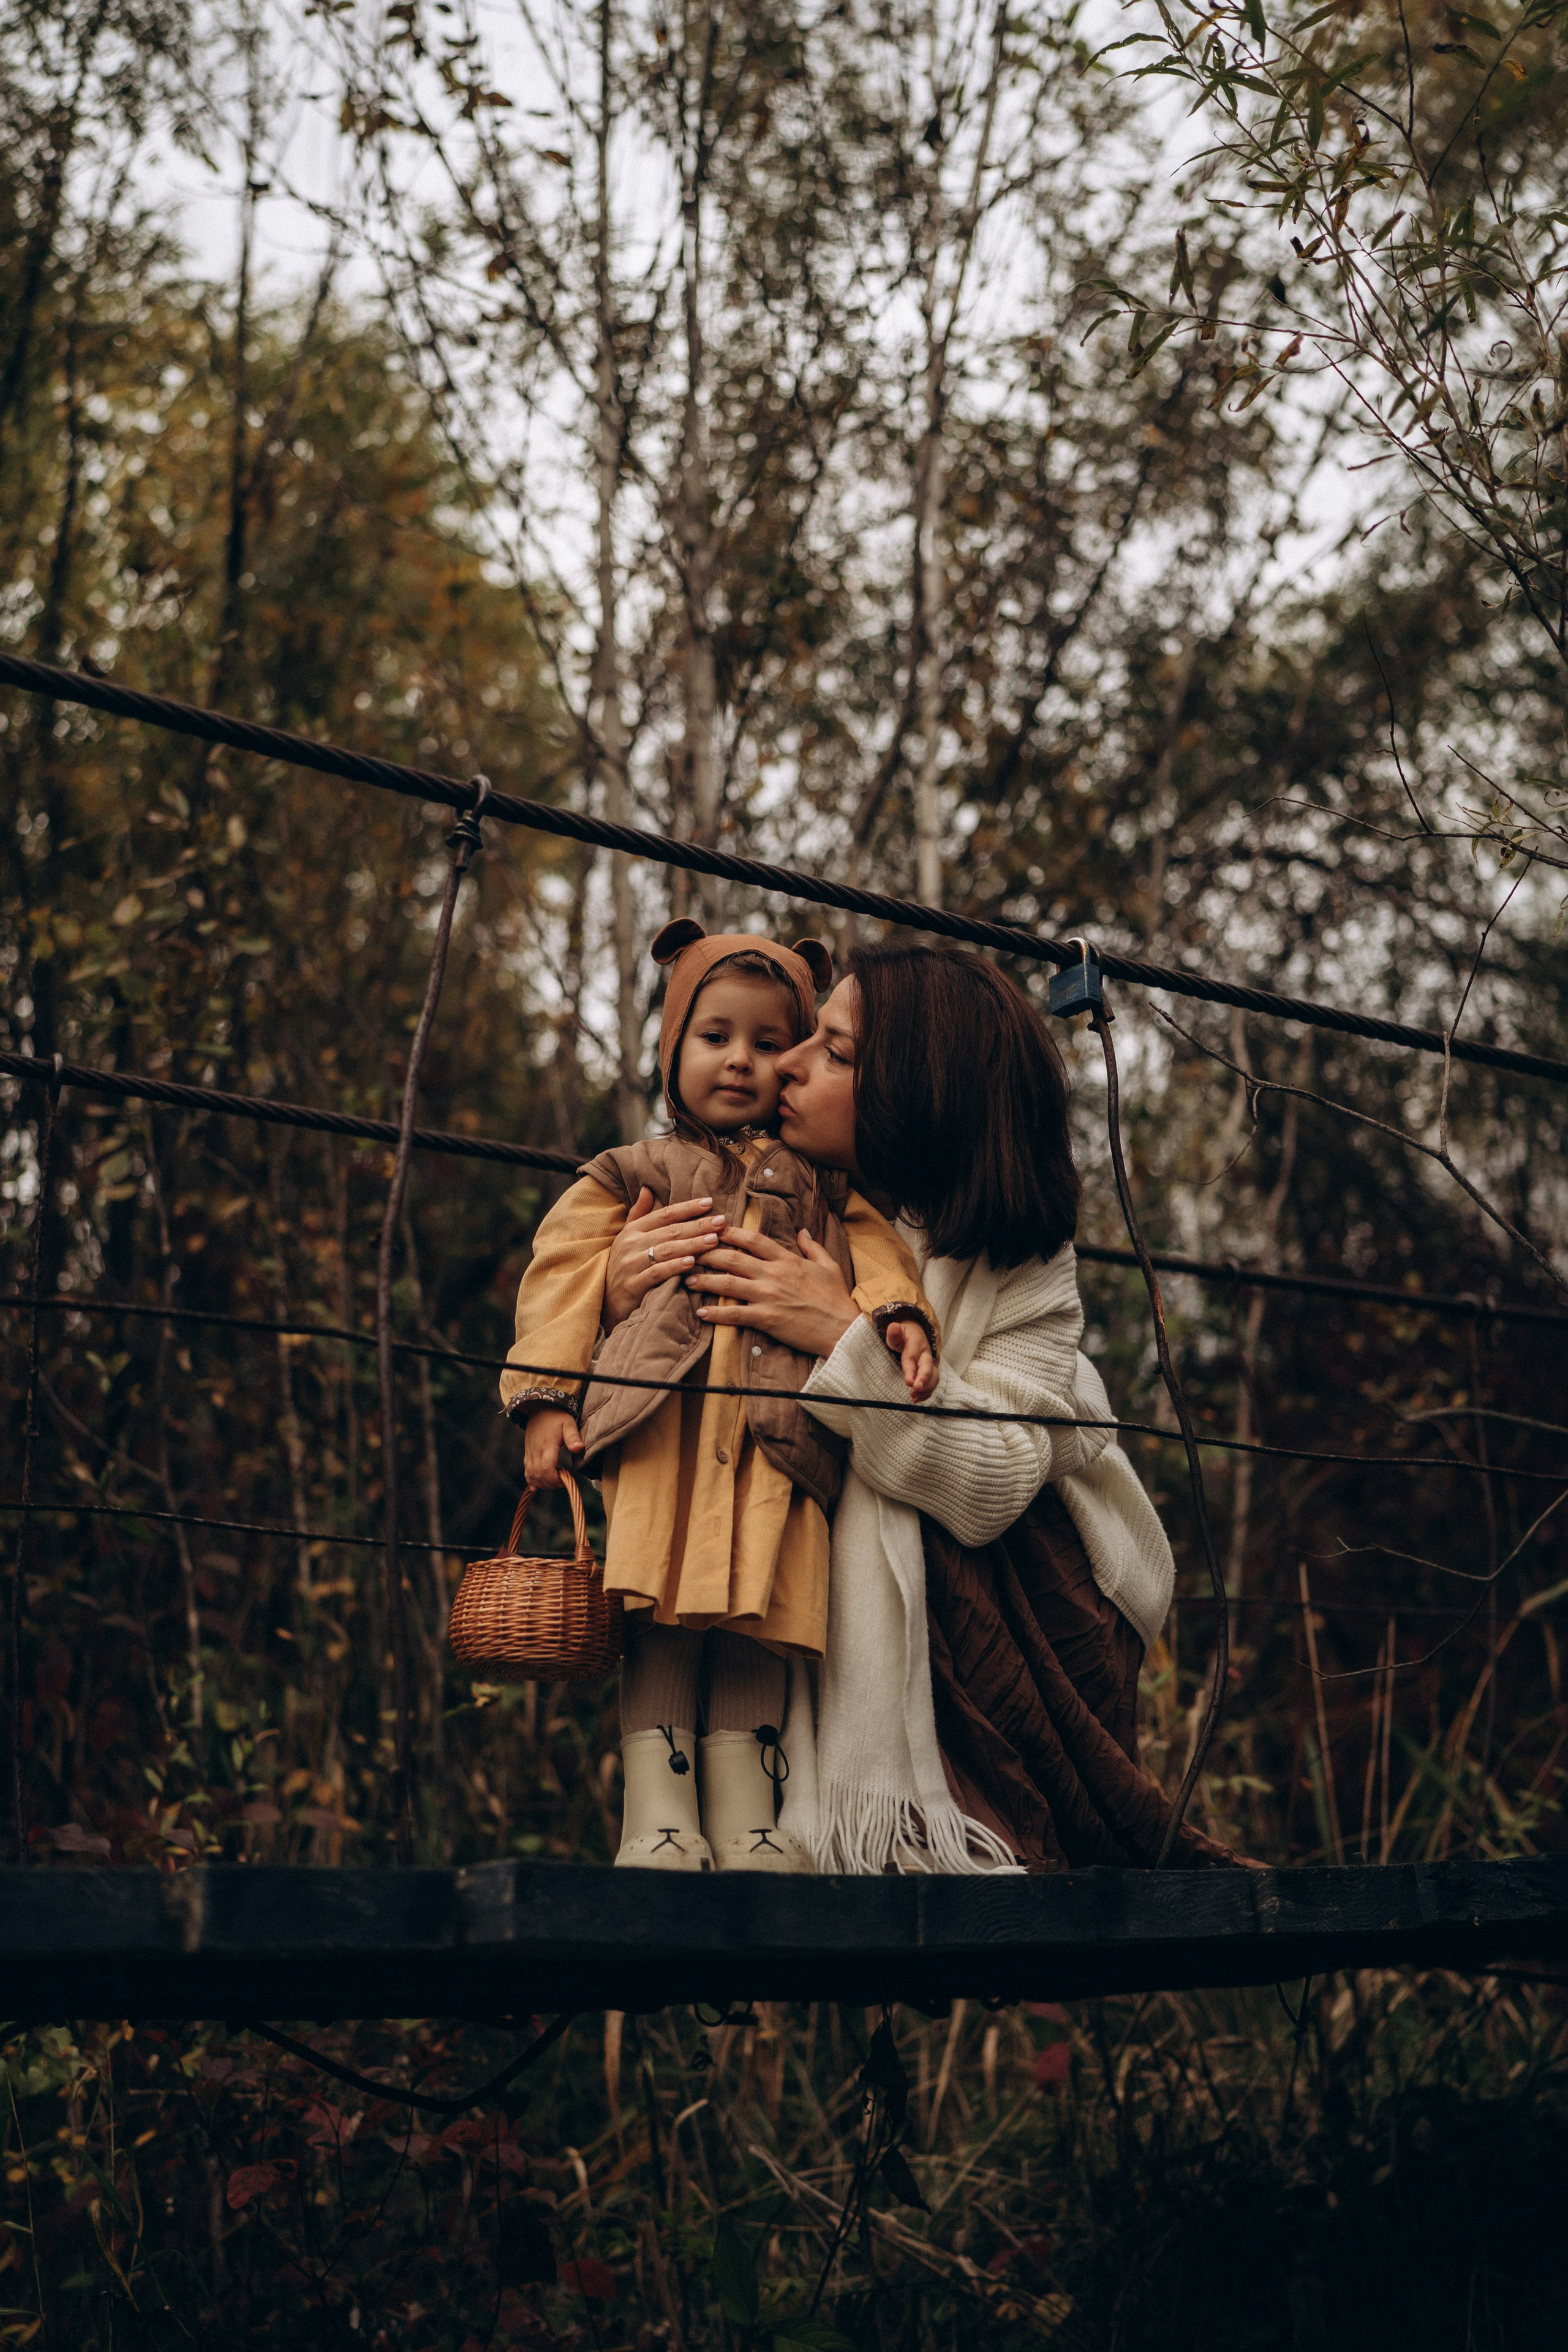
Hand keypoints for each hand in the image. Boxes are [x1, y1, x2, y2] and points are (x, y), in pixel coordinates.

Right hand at [522, 1406, 583, 1489]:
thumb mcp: (568, 1423)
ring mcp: (530, 1452)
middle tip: (561, 1482)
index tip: (564, 1480)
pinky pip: (526, 1470)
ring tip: (553, 1483)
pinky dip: (531, 1480)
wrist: (539, 1409)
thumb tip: (579, 1449)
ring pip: (531, 1474)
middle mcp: (536, 1450)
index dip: (554, 1478)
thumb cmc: (557, 1416)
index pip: (546, 1467)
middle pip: (538, 1474)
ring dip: (541, 1483)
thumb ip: (573, 1437)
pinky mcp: (527, 1453)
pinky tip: (536, 1486)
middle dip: (549, 1483)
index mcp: (547, 1444)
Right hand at [603, 1187, 727, 1330]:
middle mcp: (631, 1244)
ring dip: (691, 1244)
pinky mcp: (633, 1285)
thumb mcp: (628, 1238)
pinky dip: (674, 1267)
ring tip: (713, 1240)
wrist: (606, 1300)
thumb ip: (639, 1214)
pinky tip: (691, 1263)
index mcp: (632, 1230)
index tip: (710, 1202)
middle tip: (721, 1222)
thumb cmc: (624, 1266)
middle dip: (697, 1225)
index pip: (664, 1214)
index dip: (687, 1208)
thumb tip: (647, 1189)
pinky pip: (657, 1273)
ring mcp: (631, 1264)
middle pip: (669, 1231)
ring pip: (665, 1250)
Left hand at [685, 1227, 858, 1359]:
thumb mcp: (829, 1266)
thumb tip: (801, 1231)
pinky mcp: (768, 1319)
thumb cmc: (837, 1299)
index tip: (712, 1228)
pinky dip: (716, 1314)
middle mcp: (774, 1274)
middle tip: (689, 1252)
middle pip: (733, 1258)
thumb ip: (812, 1247)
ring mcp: (769, 1296)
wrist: (844, 1329)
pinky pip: (735, 1315)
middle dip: (707, 1253)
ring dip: (705, 1281)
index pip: (753, 1239)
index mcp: (788, 1260)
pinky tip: (701, 1313)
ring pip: (729, 1284)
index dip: (730, 1232)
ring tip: (686, 1279)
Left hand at [885, 1320, 935, 1402]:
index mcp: (916, 1345)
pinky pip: (933, 1383)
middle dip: (924, 1381)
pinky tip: (917, 1399)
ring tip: (914, 1397)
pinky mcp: (930, 1372)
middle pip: (928, 1369)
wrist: (916, 1334)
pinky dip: (927, 1392)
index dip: (911, 1371)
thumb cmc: (904, 1335)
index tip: (909, 1382)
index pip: (912, 1359)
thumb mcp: (896, 1332)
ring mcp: (929, 1364)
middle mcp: (926, 1356)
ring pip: (933, 1377)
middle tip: (915, 1390)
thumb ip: (894, 1332)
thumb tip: (893, 1327)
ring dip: (926, 1389)